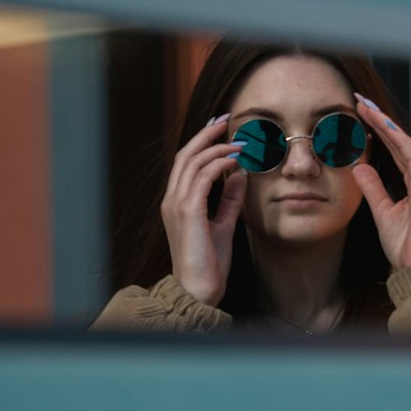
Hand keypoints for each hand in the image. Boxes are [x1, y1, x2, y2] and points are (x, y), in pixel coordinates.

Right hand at [161, 115, 247, 306]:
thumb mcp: (223, 225)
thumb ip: (229, 200)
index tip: (221, 128)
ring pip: (192, 161)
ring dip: (217, 147)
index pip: (186, 162)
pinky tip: (235, 160)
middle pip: (186, 154)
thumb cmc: (209, 263)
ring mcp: (176, 205)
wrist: (198, 290)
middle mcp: (171, 200)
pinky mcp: (188, 212)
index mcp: (176, 202)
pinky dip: (219, 164)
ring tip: (239, 143)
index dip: (202, 141)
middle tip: (227, 120)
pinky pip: (201, 177)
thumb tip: (240, 175)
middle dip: (207, 133)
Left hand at [351, 95, 410, 270]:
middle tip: (360, 100)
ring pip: (405, 143)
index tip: (361, 114)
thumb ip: (373, 188)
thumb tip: (359, 167)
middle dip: (380, 119)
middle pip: (400, 141)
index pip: (396, 149)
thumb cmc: (405, 246)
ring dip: (385, 124)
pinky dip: (396, 139)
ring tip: (365, 107)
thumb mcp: (382, 212)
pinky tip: (381, 125)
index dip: (379, 130)